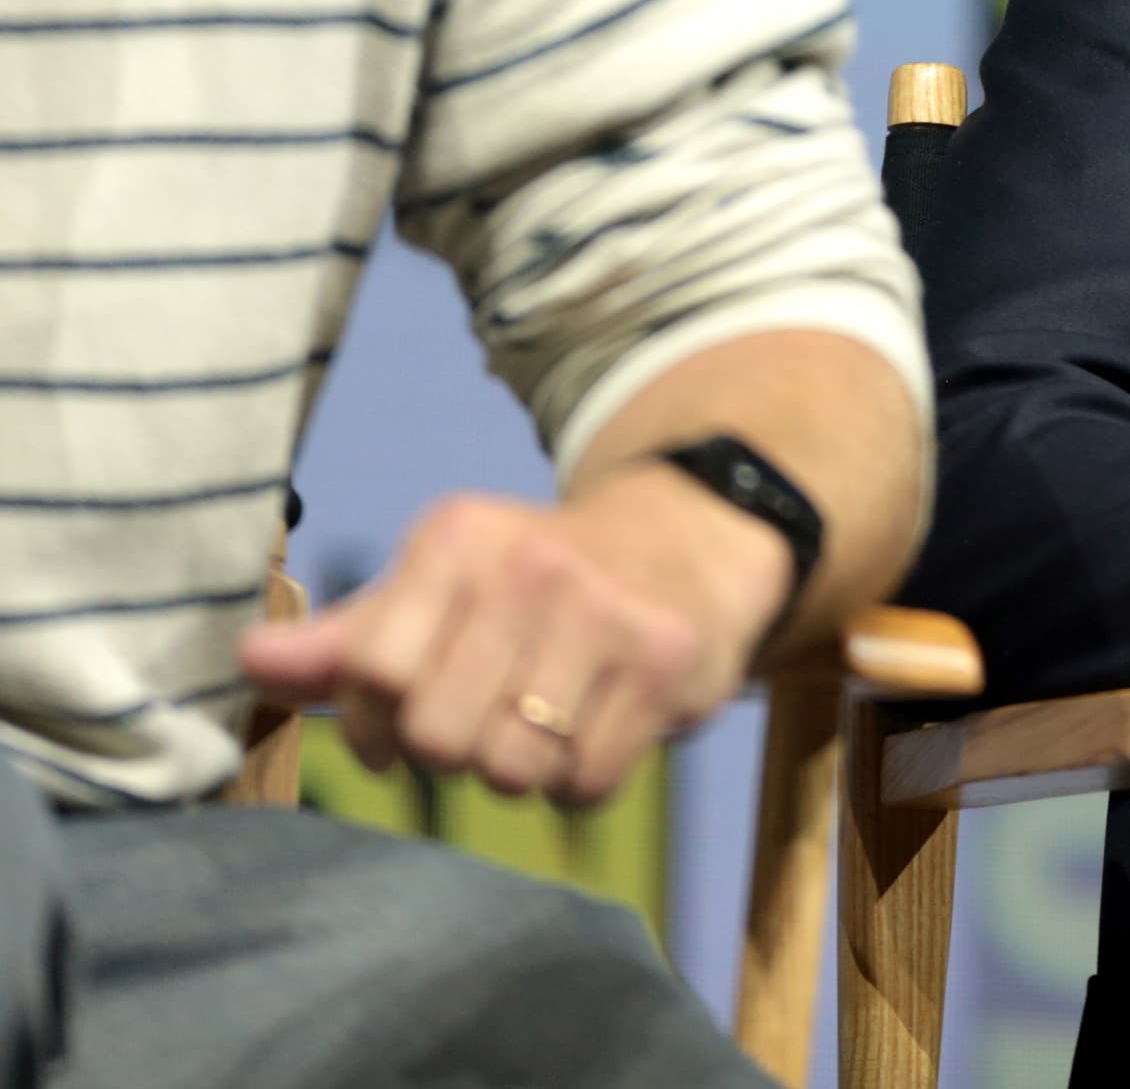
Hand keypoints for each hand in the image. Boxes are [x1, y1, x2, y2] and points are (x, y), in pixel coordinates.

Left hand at [240, 465, 793, 803]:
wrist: (692, 539)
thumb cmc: (540, 582)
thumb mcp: (444, 587)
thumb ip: (349, 638)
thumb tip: (247, 662)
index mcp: (457, 539)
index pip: (368, 670)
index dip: (373, 722)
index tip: (403, 717)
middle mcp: (529, 566)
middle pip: (438, 735)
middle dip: (455, 752)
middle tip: (486, 723)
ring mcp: (603, 612)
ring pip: (511, 768)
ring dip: (520, 772)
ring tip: (543, 727)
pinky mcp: (665, 661)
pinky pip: (586, 781)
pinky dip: (582, 781)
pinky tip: (596, 733)